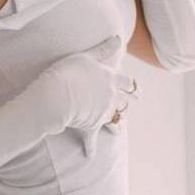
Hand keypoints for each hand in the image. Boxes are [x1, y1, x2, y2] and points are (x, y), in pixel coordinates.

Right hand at [33, 36, 141, 158]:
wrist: (57, 94)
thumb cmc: (70, 71)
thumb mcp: (87, 56)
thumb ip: (104, 49)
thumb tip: (118, 38)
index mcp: (111, 80)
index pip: (128, 82)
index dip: (132, 84)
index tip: (136, 88)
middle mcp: (111, 97)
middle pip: (126, 101)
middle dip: (129, 101)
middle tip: (134, 102)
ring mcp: (102, 114)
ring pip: (115, 121)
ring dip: (116, 125)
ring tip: (117, 130)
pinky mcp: (90, 127)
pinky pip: (91, 141)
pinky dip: (90, 149)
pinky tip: (89, 156)